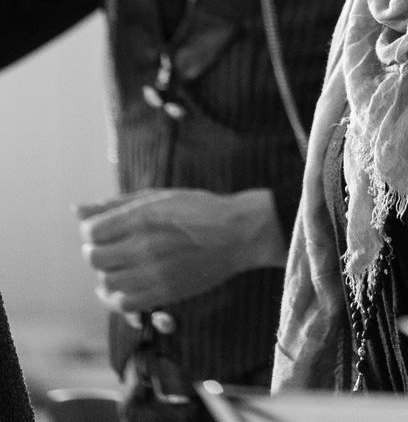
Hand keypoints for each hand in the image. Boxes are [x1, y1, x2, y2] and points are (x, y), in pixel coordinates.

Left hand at [75, 187, 286, 314]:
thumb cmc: (198, 209)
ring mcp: (154, 272)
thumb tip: (76, 209)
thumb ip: (115, 204)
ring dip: (107, 275)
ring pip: (106, 283)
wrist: (237, 233)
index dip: (92, 232)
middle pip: (95, 259)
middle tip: (112, 248)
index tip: (104, 231)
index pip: (92, 231)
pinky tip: (124, 286)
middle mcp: (144, 244)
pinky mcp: (163, 293)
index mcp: (143, 216)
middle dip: (97, 253)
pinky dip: (117, 298)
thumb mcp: (157, 196)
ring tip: (120, 266)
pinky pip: (124, 305)